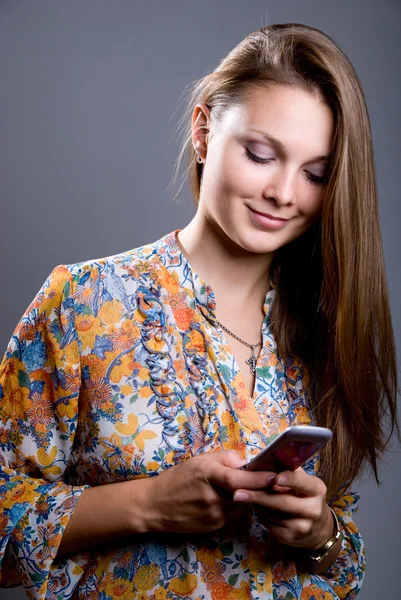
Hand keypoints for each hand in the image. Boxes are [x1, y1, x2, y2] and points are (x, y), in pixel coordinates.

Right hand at [140, 450, 274, 534]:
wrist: (156, 505)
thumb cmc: (178, 477)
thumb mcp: (199, 459)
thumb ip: (225, 458)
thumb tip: (246, 462)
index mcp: (208, 475)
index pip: (239, 479)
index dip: (260, 479)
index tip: (276, 476)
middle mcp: (212, 496)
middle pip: (245, 493)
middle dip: (261, 488)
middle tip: (275, 481)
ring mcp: (214, 514)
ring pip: (241, 504)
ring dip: (246, 496)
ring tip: (241, 487)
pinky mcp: (215, 526)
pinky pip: (233, 513)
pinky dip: (234, 505)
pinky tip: (224, 500)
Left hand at [233, 467, 333, 549]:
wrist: (317, 528)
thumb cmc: (304, 495)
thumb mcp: (303, 480)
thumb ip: (287, 468)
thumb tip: (267, 456)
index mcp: (317, 489)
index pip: (302, 482)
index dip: (289, 479)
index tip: (275, 478)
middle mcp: (313, 509)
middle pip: (282, 501)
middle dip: (258, 496)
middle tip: (238, 492)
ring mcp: (302, 526)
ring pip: (272, 514)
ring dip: (256, 504)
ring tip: (244, 495)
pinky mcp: (290, 538)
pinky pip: (269, 524)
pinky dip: (259, 515)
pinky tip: (256, 507)